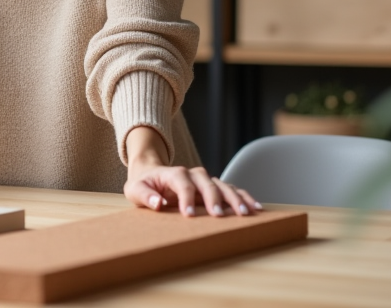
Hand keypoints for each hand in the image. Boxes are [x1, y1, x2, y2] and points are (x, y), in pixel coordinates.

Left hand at [122, 126, 261, 216]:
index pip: (182, 182)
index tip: (189, 215)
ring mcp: (204, 180)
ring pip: (222, 185)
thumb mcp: (135, 190)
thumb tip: (157, 203)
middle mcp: (192, 174)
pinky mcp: (212, 187)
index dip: (186, 197)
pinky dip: (243, 196)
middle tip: (220, 217)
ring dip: (235, 198)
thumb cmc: (143, 184)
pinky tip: (255, 207)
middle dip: (214, 199)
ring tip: (246, 213)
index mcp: (172, 173)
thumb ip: (144, 195)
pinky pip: (231, 190)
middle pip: (206, 183)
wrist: (151, 173)